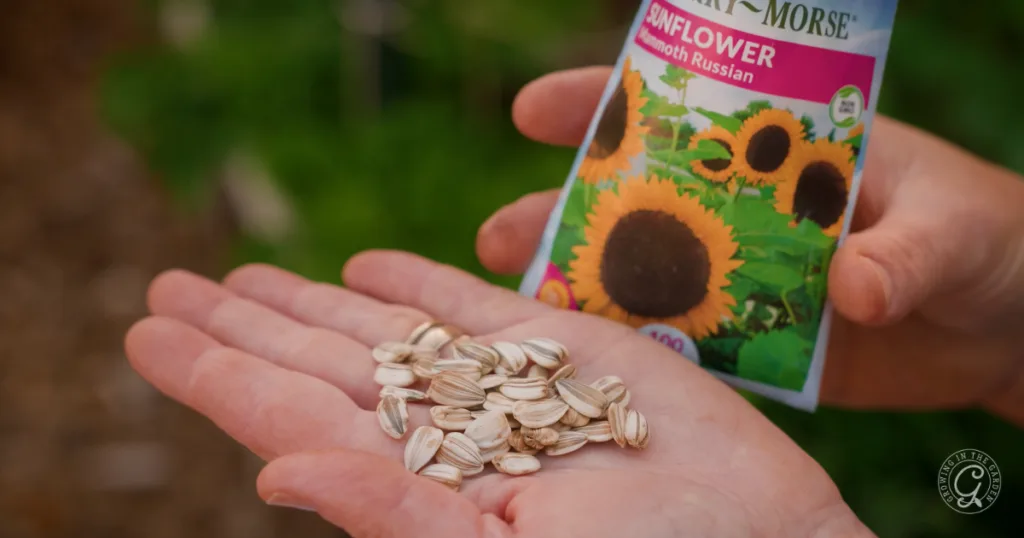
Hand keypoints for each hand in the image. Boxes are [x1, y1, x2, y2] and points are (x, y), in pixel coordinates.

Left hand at [126, 254, 872, 537]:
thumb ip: (392, 515)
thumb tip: (272, 468)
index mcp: (416, 485)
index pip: (290, 415)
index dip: (216, 374)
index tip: (148, 333)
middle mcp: (448, 432)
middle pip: (320, 365)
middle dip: (243, 326)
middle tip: (168, 287)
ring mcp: (504, 387)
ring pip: (384, 333)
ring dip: (311, 300)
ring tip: (244, 274)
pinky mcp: (568, 349)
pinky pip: (478, 310)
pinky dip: (422, 286)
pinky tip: (369, 271)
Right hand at [476, 66, 1023, 419]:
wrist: (1008, 322)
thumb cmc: (989, 240)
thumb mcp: (954, 228)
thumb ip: (905, 253)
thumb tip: (855, 289)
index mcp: (783, 147)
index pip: (683, 109)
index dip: (603, 102)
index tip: (533, 109)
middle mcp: (748, 207)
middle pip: (639, 199)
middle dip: (565, 211)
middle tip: (500, 234)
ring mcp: (747, 272)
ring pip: (650, 274)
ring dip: (586, 285)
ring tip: (521, 303)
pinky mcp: (761, 337)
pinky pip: (691, 340)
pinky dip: (645, 346)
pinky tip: (594, 358)